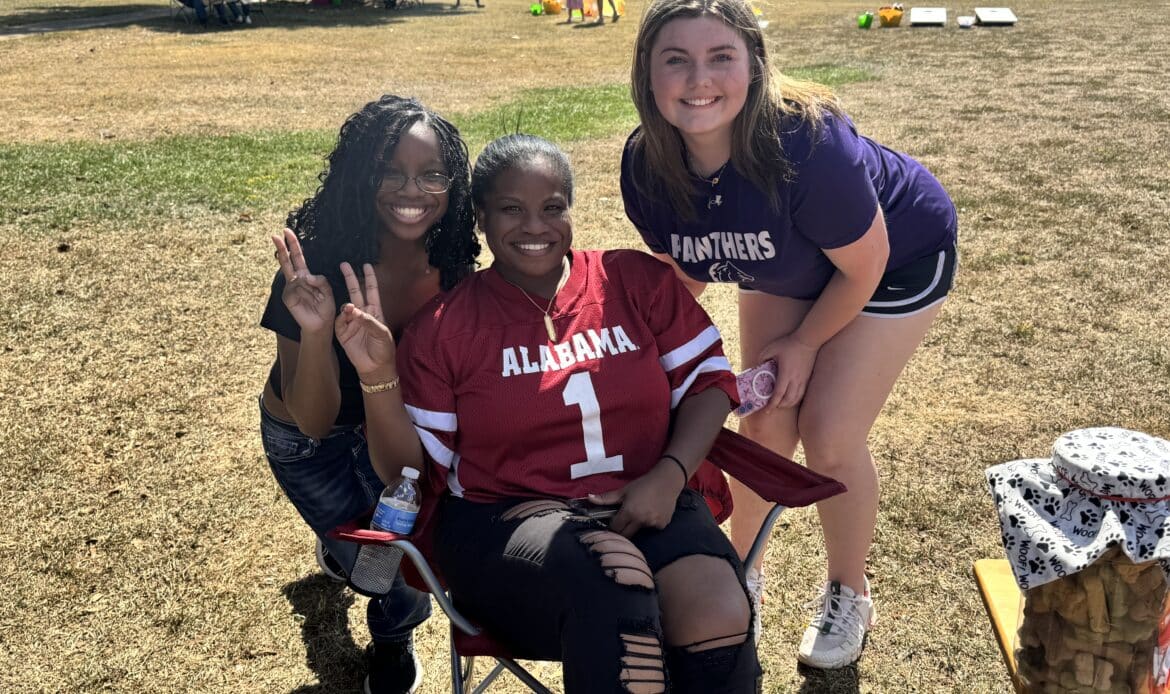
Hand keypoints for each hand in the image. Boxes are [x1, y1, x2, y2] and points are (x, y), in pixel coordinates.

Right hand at [273, 228, 334, 335]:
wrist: (321, 324)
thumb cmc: (325, 307)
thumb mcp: (328, 290)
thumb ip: (320, 280)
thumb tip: (306, 276)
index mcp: (306, 276)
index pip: (297, 257)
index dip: (293, 245)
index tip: (286, 231)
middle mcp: (296, 280)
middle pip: (287, 260)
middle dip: (282, 247)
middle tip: (276, 234)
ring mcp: (290, 288)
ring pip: (296, 276)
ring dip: (308, 284)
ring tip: (315, 296)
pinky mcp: (288, 296)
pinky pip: (296, 288)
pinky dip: (305, 291)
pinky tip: (309, 299)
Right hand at [335, 262, 397, 379]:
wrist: (375, 368)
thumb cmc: (383, 349)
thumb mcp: (381, 333)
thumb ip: (368, 320)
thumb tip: (351, 308)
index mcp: (375, 311)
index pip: (371, 290)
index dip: (369, 277)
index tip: (366, 264)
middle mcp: (363, 314)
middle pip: (356, 292)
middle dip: (350, 278)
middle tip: (344, 264)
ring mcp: (351, 322)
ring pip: (346, 306)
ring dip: (347, 305)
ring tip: (351, 310)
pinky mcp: (343, 332)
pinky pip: (339, 321)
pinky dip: (342, 319)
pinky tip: (347, 322)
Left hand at [588, 460, 684, 537]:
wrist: (667, 481)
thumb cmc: (643, 484)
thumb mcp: (624, 490)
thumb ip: (606, 498)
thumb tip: (589, 498)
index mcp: (629, 512)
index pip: (615, 528)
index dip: (612, 526)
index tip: (613, 522)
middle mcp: (641, 520)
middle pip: (626, 535)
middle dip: (622, 530)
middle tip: (623, 521)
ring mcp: (653, 524)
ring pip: (639, 532)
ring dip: (637, 526)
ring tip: (640, 513)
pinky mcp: (662, 525)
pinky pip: (652, 529)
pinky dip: (650, 524)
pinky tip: (652, 513)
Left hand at [759, 334, 818, 408]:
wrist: (808, 341)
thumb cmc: (788, 344)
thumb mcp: (771, 348)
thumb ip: (762, 358)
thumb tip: (756, 366)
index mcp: (785, 373)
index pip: (779, 394)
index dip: (772, 403)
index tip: (767, 409)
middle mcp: (795, 379)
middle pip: (788, 400)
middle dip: (779, 406)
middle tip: (772, 407)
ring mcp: (803, 380)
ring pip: (796, 398)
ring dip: (787, 404)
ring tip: (780, 404)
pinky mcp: (807, 379)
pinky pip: (801, 394)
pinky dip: (795, 399)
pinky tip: (790, 399)